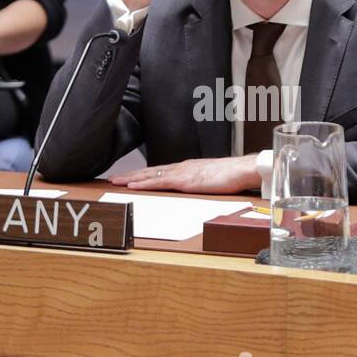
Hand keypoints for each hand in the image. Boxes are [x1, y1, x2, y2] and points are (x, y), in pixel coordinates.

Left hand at [109, 155, 260, 194]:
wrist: (242, 169)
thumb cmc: (231, 175)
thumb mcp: (211, 180)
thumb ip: (200, 183)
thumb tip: (194, 189)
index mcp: (186, 168)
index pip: (159, 171)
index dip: (142, 174)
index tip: (129, 177)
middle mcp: (180, 168)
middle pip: (150, 172)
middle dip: (131, 175)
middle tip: (114, 179)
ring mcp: (181, 173)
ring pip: (150, 176)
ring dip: (132, 178)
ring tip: (116, 181)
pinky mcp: (185, 181)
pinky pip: (160, 183)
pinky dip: (144, 184)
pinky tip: (133, 186)